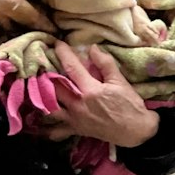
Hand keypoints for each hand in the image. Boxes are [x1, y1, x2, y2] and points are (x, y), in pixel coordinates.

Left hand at [42, 42, 159, 146]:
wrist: (136, 131)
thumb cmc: (130, 105)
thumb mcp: (120, 81)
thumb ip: (105, 64)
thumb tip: (92, 48)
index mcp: (89, 90)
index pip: (71, 67)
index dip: (63, 53)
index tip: (57, 44)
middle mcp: (78, 104)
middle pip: (54, 87)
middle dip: (46, 74)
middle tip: (42, 64)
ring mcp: (75, 118)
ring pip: (50, 107)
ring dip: (43, 97)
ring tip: (38, 88)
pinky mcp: (76, 129)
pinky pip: (57, 130)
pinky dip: (47, 127)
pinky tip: (40, 122)